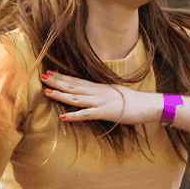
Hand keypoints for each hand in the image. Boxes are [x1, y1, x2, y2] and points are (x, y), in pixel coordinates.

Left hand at [40, 69, 162, 124]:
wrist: (148, 105)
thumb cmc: (133, 101)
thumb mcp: (114, 93)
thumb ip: (102, 92)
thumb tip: (92, 93)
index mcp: (98, 87)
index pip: (76, 81)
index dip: (62, 77)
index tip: (49, 71)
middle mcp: (97, 92)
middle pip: (73, 86)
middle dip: (56, 81)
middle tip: (41, 76)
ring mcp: (100, 102)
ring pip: (76, 98)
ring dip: (61, 95)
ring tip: (47, 91)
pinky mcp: (105, 113)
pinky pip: (87, 115)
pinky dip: (74, 116)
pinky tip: (63, 117)